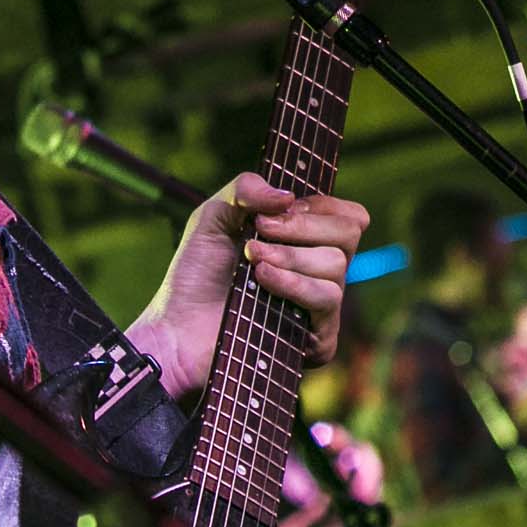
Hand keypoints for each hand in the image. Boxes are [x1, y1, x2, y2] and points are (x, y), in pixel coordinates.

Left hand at [126, 172, 368, 398]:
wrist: (177, 327)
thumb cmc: (197, 274)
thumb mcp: (213, 215)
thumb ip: (245, 188)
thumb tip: (288, 197)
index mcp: (307, 241)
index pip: (348, 215)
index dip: (319, 205)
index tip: (279, 210)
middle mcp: (320, 271)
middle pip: (348, 234)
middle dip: (302, 226)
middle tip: (259, 232)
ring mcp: (321, 306)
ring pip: (336, 266)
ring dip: (289, 256)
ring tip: (251, 261)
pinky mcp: (318, 338)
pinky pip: (326, 301)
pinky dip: (293, 285)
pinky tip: (261, 283)